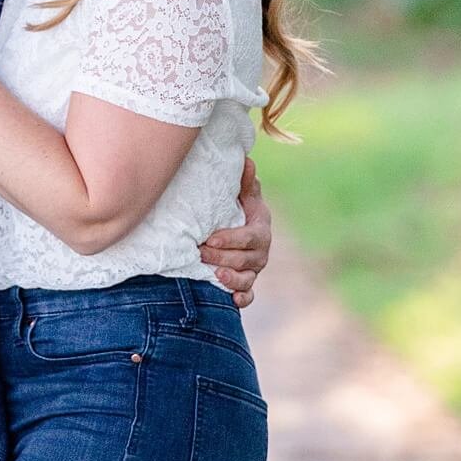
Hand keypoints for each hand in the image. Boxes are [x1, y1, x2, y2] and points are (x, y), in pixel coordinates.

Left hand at [198, 157, 272, 309]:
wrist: (240, 229)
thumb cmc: (238, 210)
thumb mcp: (243, 197)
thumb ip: (245, 183)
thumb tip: (246, 160)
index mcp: (260, 229)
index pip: (249, 237)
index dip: (231, 239)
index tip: (211, 238)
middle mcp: (260, 252)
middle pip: (244, 260)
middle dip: (222, 257)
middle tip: (200, 253)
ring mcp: (254, 270)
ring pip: (246, 279)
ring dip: (231, 279)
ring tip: (214, 275)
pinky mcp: (247, 284)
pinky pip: (248, 296)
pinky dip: (241, 299)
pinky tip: (231, 300)